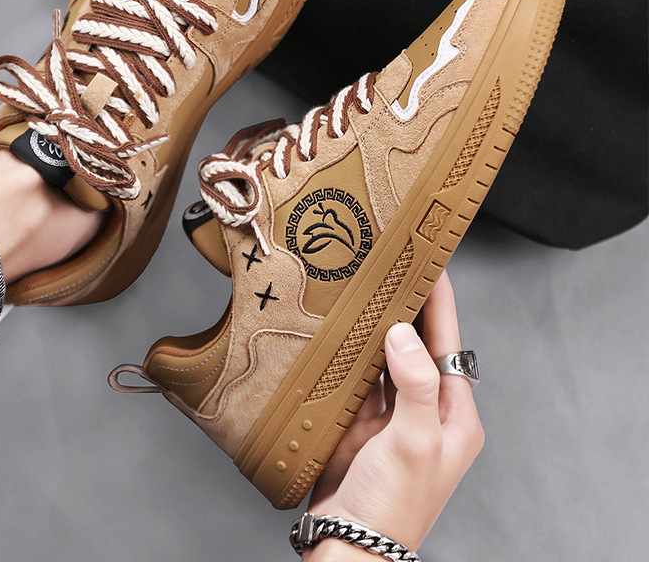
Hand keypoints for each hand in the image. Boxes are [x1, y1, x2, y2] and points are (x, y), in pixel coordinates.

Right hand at [303, 272, 483, 559]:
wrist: (349, 542)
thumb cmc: (394, 506)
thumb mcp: (415, 443)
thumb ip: (414, 385)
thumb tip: (404, 333)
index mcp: (453, 415)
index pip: (448, 343)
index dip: (440, 302)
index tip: (431, 263)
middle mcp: (424, 409)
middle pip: (416, 344)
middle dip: (406, 307)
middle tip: (393, 266)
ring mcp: (390, 413)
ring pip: (385, 356)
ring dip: (376, 327)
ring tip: (366, 289)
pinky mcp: (360, 419)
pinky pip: (357, 374)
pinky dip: (350, 353)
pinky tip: (343, 331)